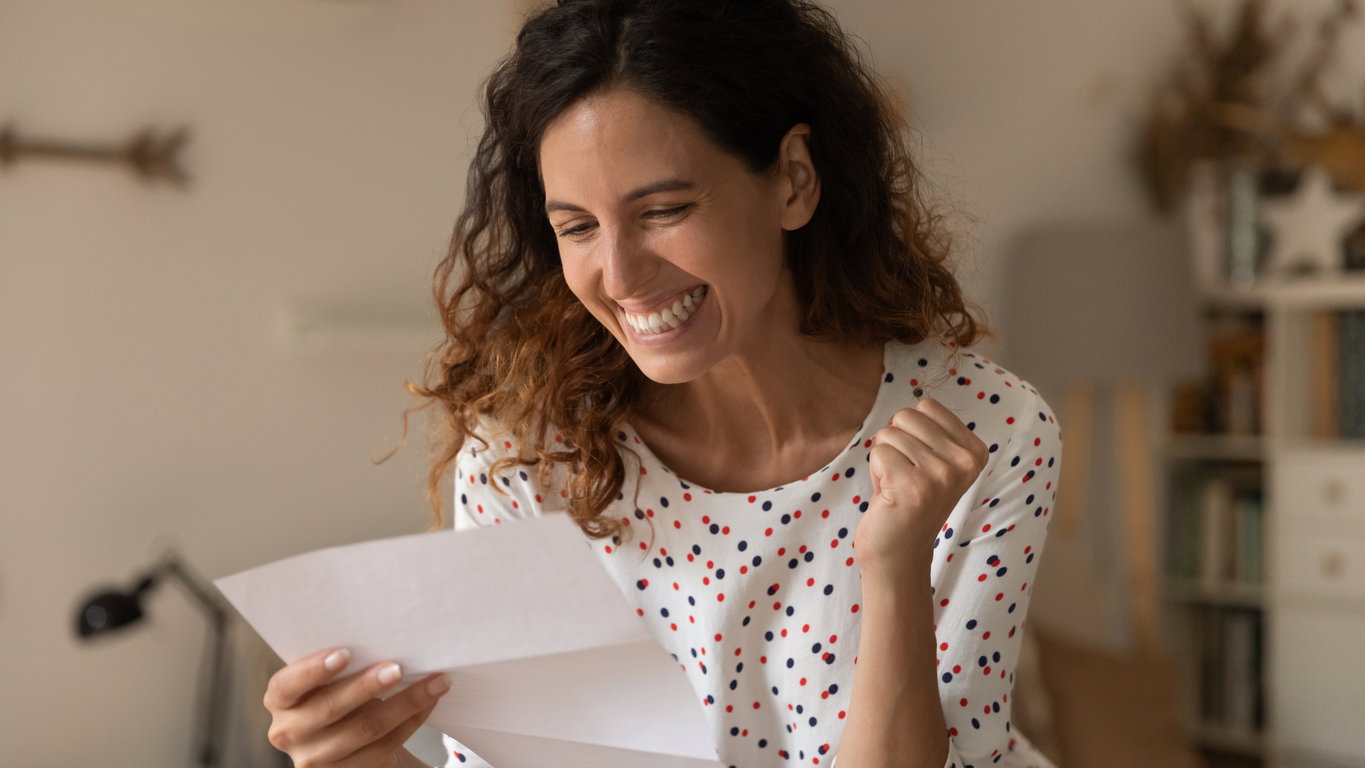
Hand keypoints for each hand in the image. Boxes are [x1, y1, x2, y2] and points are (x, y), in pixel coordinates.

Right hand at [264, 647, 450, 767]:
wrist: (348, 744)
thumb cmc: (338, 695)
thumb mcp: (327, 681)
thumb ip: (339, 664)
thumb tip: (382, 634)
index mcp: (280, 700)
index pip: (286, 685)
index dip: (313, 670)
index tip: (345, 653)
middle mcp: (289, 732)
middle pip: (330, 708)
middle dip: (368, 686)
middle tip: (398, 667)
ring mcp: (315, 759)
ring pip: (364, 729)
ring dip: (405, 703)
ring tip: (434, 682)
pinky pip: (383, 747)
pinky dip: (411, 721)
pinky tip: (428, 703)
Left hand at [854, 397, 988, 584]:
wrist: (899, 553)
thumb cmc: (907, 499)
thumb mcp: (933, 460)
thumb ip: (930, 430)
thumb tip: (921, 398)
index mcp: (975, 451)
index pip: (926, 405)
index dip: (910, 431)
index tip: (918, 463)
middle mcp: (965, 462)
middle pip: (905, 415)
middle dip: (894, 443)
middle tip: (903, 476)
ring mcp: (942, 475)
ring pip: (888, 434)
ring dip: (884, 460)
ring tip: (896, 488)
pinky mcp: (914, 487)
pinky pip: (878, 453)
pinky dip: (875, 473)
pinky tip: (889, 496)